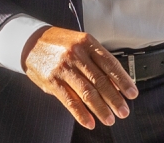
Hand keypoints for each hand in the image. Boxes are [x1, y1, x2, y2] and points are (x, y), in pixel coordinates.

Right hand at [22, 26, 138, 128]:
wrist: (31, 41)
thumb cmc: (60, 44)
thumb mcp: (80, 44)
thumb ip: (96, 61)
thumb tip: (115, 83)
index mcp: (87, 43)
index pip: (110, 64)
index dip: (123, 80)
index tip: (132, 93)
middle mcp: (77, 54)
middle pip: (100, 81)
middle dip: (114, 99)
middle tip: (124, 111)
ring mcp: (64, 68)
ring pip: (87, 92)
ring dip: (100, 109)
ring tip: (110, 119)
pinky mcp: (52, 81)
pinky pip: (69, 100)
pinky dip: (81, 114)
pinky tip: (89, 122)